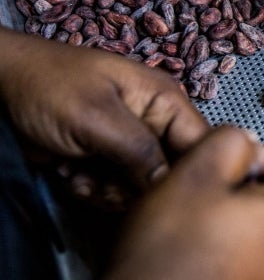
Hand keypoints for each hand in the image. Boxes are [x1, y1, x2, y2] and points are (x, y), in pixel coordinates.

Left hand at [0, 28, 207, 185]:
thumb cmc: (45, 86)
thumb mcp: (96, 118)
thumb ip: (141, 152)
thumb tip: (173, 185)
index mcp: (165, 101)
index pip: (203, 142)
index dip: (193, 171)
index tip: (165, 193)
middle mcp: (155, 122)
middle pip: (173, 172)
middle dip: (139, 186)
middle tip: (106, 185)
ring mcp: (130, 143)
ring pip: (143, 187)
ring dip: (111, 191)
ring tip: (82, 177)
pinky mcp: (107, 159)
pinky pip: (117, 188)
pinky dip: (94, 190)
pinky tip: (72, 176)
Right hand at [42, 126, 263, 279]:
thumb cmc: (164, 255)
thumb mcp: (193, 173)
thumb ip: (231, 140)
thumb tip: (249, 143)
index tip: (241, 161)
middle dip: (259, 182)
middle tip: (211, 189)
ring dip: (246, 213)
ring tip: (200, 222)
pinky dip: (239, 245)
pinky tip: (200, 251)